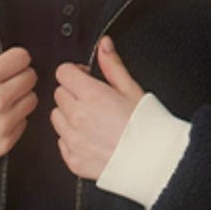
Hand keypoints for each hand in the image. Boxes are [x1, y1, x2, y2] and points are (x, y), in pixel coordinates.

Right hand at [0, 20, 37, 163]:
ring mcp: (4, 123)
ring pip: (31, 100)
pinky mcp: (7, 141)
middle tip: (3, 82)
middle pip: (31, 77)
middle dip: (19, 76)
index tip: (8, 63)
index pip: (22, 57)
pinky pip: (24, 123)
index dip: (15, 58)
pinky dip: (15, 119)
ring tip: (0, 100)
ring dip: (20, 98)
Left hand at [50, 35, 145, 179]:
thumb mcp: (132, 90)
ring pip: (57, 118)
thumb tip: (104, 46)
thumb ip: (112, 66)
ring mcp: (73, 141)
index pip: (63, 72)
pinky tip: (91, 139)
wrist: (153, 163)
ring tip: (92, 122)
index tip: (85, 78)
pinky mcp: (73, 160)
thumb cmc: (148, 128)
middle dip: (73, 93)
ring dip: (69, 116)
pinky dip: (72, 139)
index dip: (75, 72)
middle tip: (93, 101)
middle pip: (59, 94)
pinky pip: (61, 143)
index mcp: (91, 96)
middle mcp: (78, 118)